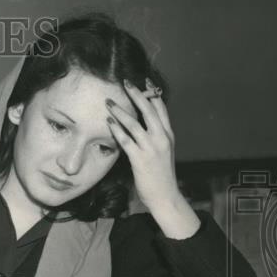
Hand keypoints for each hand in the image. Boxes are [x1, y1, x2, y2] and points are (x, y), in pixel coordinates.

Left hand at [106, 80, 200, 238]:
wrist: (165, 195)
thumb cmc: (161, 174)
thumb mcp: (162, 151)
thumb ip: (155, 137)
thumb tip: (142, 124)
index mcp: (168, 134)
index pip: (161, 108)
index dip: (152, 93)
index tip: (143, 80)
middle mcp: (162, 138)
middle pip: (149, 110)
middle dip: (137, 94)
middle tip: (125, 82)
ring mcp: (151, 148)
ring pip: (135, 123)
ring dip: (120, 110)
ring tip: (109, 102)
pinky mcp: (140, 158)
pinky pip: (126, 140)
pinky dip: (116, 129)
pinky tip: (108, 122)